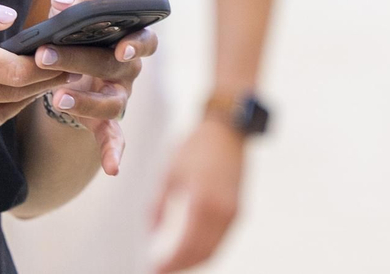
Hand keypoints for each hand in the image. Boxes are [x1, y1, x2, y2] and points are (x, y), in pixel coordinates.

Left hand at [31, 0, 159, 175]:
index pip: (144, 40)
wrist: (70, 57)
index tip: (121, 47)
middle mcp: (129, 69)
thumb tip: (63, 0)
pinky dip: (115, 152)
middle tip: (45, 55)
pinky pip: (114, 138)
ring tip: (59, 98)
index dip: (137, 44)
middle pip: (114, 66)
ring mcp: (119, 96)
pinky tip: (113, 168)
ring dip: (88, 102)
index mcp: (128, 38)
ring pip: (114, 103)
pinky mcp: (105, 120)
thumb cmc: (78, 26)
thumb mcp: (75, 3)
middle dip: (79, 60)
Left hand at [151, 119, 246, 271]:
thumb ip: (159, 205)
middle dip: (182, 266)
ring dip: (194, 261)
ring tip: (172, 263)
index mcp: (203, 202)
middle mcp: (223, 212)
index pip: (187, 246)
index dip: (171, 263)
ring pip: (214, 250)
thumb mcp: (170, 174)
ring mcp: (234, 213)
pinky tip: (189, 249)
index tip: (153, 268)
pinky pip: (221, 239)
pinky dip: (205, 249)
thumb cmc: (195, 147)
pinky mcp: (238, 210)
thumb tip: (151, 232)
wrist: (227, 130)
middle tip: (160, 270)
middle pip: (203, 254)